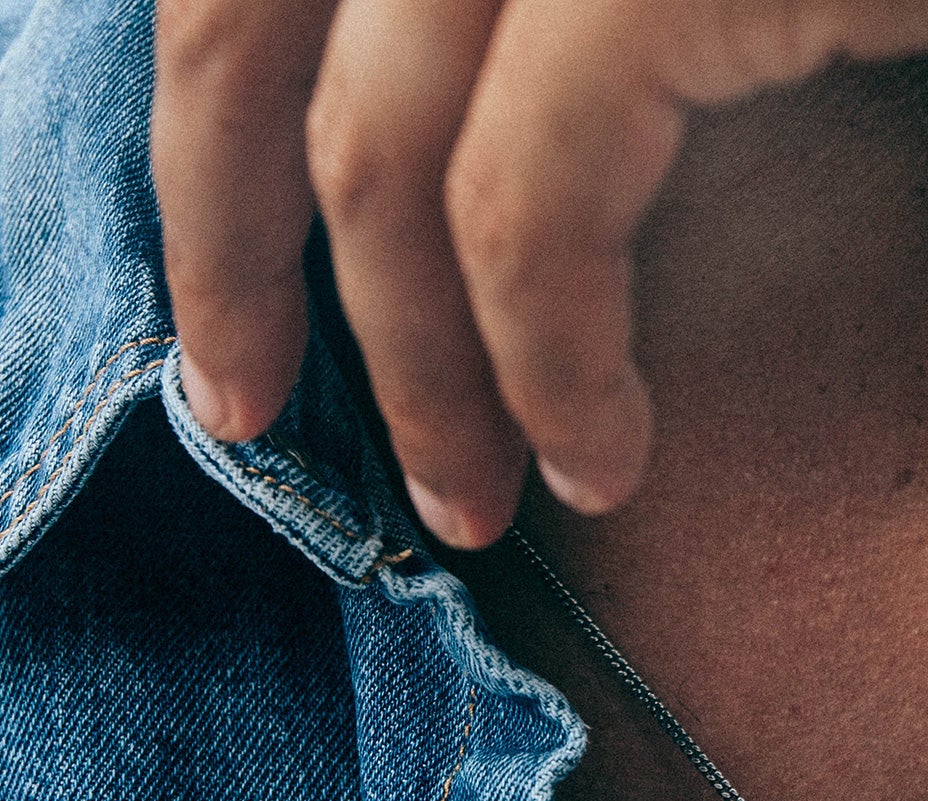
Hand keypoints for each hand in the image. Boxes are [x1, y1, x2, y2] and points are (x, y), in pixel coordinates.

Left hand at [153, 0, 927, 547]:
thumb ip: (548, 29)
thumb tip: (420, 168)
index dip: (207, 150)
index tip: (231, 311)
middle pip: (246, 35)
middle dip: (230, 259)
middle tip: (249, 423)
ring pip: (384, 160)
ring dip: (414, 373)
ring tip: (469, 507)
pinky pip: (529, 215)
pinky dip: (549, 366)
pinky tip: (603, 460)